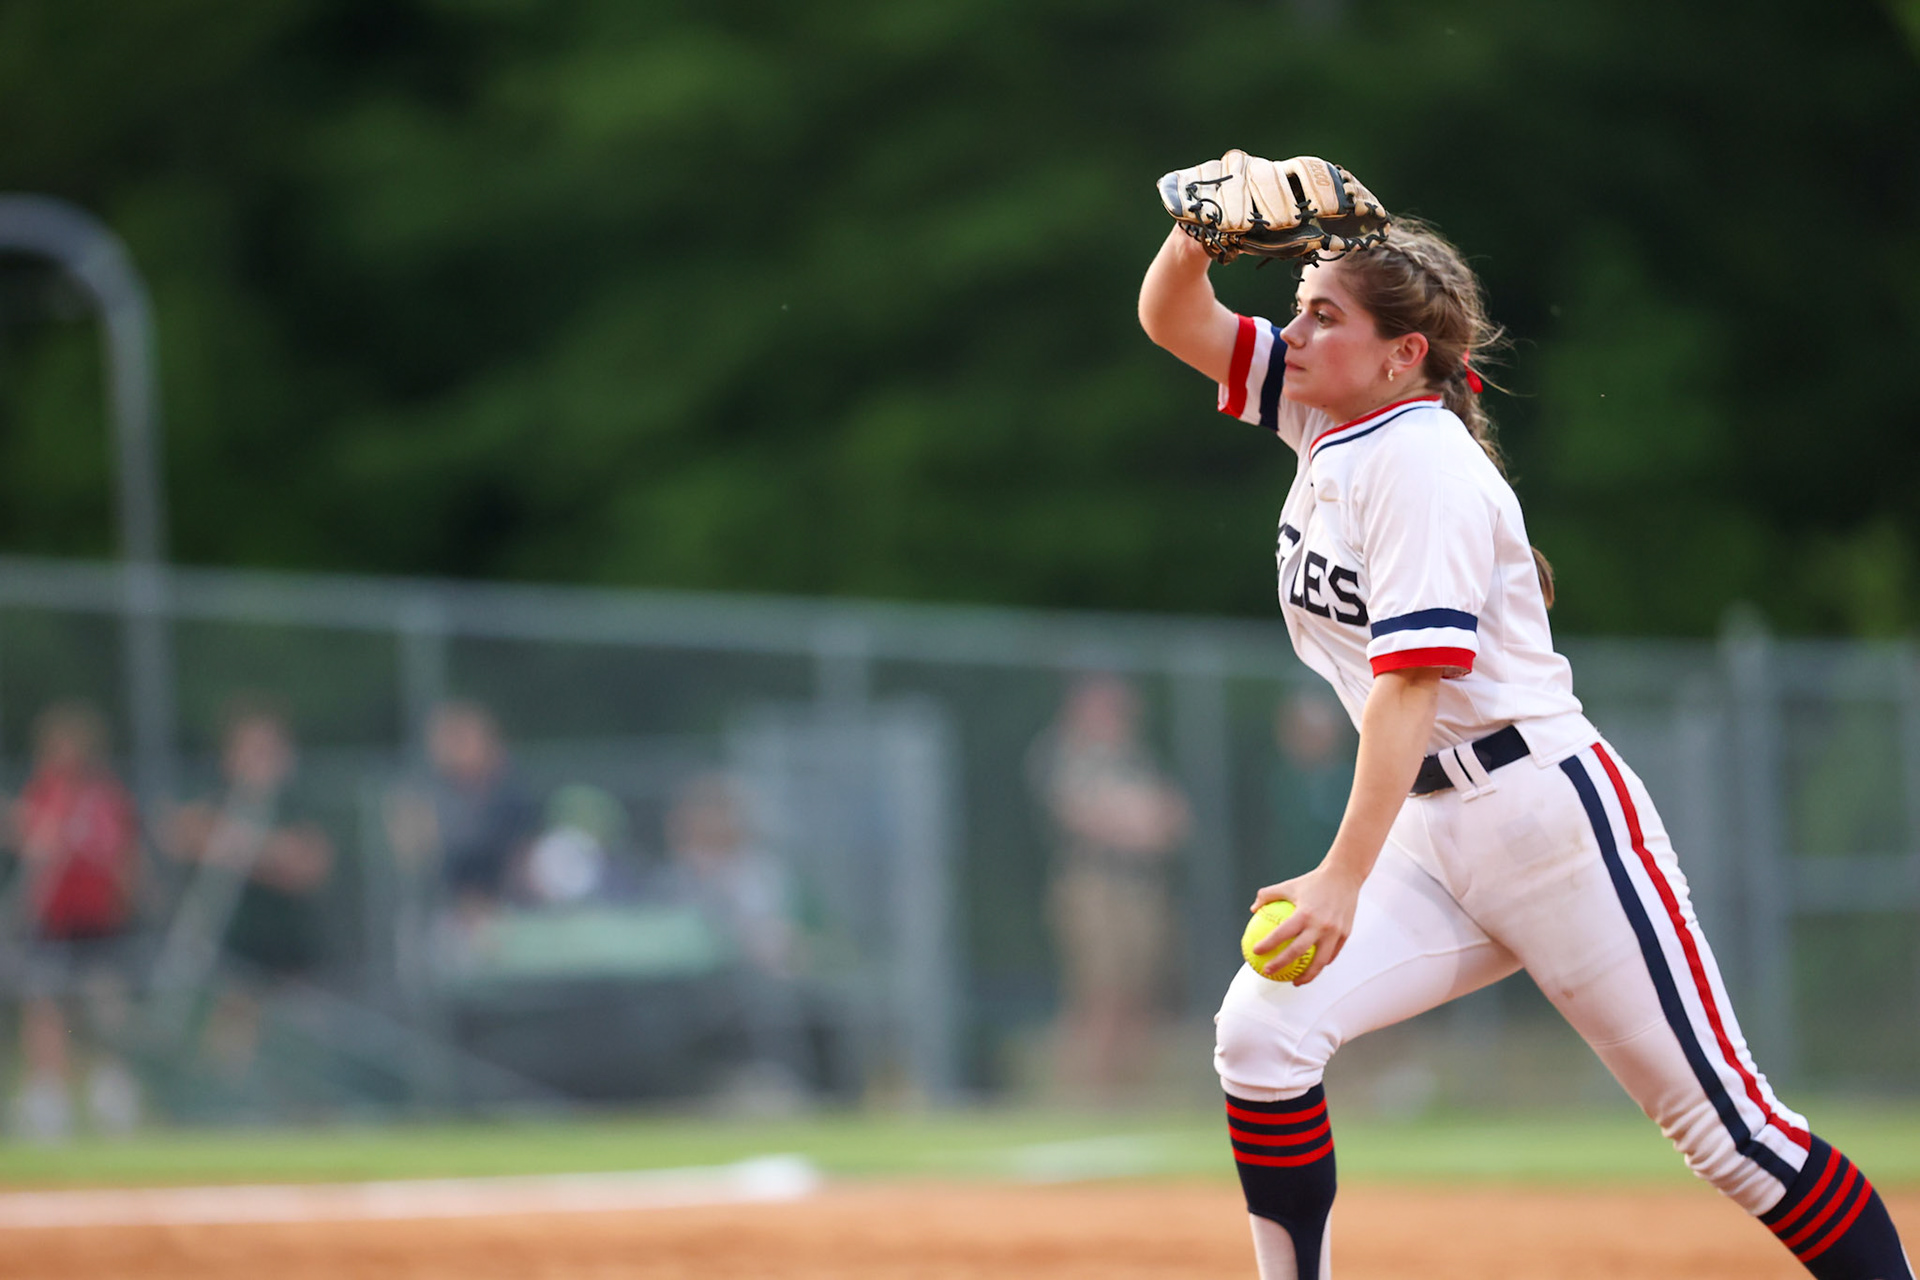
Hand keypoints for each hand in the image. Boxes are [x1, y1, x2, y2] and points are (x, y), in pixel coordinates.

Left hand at [1249, 863, 1362, 984]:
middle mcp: (1320, 925)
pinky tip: (1312, 969)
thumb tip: (1253, 909)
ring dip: (1307, 975)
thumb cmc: (1313, 881)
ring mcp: (1335, 932)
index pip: (1282, 934)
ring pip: (1320, 961)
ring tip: (1295, 982)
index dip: (1267, 945)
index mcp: (1305, 913)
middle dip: (1281, 965)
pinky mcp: (1346, 934)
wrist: (1345, 876)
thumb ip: (1268, 895)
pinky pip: (1332, 954)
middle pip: (1298, 952)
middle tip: (1268, 972)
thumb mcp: (1289, 885)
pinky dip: (1321, 963)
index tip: (1256, 953)